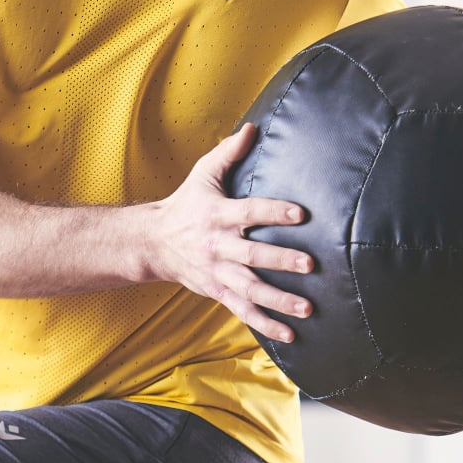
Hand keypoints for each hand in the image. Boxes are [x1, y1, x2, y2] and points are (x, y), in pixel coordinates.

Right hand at [147, 123, 313, 342]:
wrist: (153, 242)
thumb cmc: (186, 203)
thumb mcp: (203, 174)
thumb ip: (229, 152)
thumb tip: (253, 127)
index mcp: (216, 215)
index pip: (248, 212)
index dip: (273, 213)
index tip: (300, 214)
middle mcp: (217, 246)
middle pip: (250, 256)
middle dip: (279, 261)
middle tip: (309, 265)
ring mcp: (217, 273)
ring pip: (249, 290)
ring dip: (278, 301)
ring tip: (307, 308)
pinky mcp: (217, 292)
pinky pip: (243, 311)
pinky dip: (265, 325)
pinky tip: (290, 335)